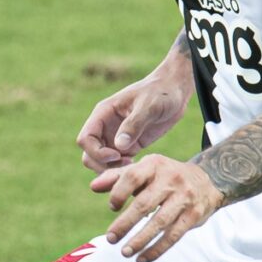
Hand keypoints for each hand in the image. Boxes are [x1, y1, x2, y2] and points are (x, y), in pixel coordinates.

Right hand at [76, 66, 190, 171]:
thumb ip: (133, 125)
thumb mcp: (149, 106)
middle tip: (126, 166)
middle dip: (102, 165)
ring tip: (133, 166)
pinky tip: (139, 166)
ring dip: (112, 169)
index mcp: (103, 114)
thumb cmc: (161, 92)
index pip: (85, 139)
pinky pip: (117, 163)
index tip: (117, 155)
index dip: (96, 152)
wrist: (175, 92)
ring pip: (101, 162)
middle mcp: (105, 127)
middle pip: (89, 154)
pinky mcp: (128, 147)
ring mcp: (115, 138)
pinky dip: (123, 169)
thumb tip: (119, 146)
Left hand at [91, 154, 222, 261]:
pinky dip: (157, 249)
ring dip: (141, 240)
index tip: (112, 207)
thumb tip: (93, 187)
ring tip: (125, 253)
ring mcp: (184, 197)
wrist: (209, 180)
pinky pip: (174, 235)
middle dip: (125, 223)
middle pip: (144, 203)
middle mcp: (171, 179)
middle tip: (110, 239)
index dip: (119, 192)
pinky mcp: (194, 215)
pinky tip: (142, 259)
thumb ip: (117, 178)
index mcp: (154, 165)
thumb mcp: (143, 170)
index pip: (132, 177)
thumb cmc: (165, 176)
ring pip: (160, 222)